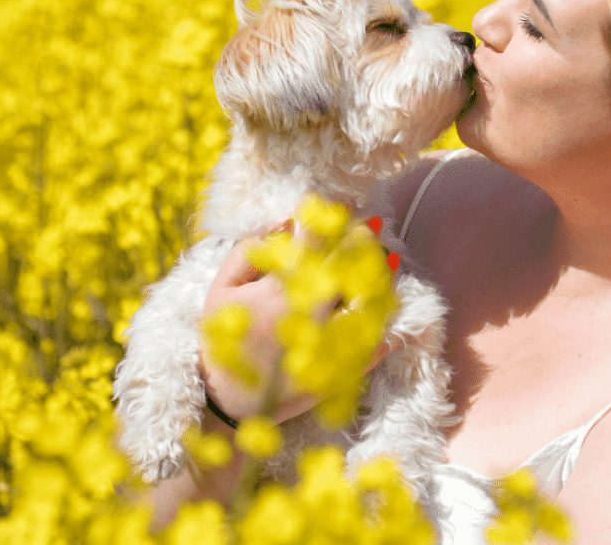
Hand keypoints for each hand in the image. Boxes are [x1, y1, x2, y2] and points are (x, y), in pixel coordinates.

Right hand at [198, 220, 393, 425]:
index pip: (314, 246)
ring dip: (381, 278)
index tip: (345, 209)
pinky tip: (392, 302)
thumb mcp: (219, 291)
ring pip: (367, 304)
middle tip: (373, 228)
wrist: (227, 401)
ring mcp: (326, 346)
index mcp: (277, 293)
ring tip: (389, 260)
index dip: (333, 222)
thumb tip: (285, 225)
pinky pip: (374, 345)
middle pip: (347, 269)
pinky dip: (386, 322)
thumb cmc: (224, 339)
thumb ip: (247, 252)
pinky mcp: (339, 372)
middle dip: (363, 244)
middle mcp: (306, 316)